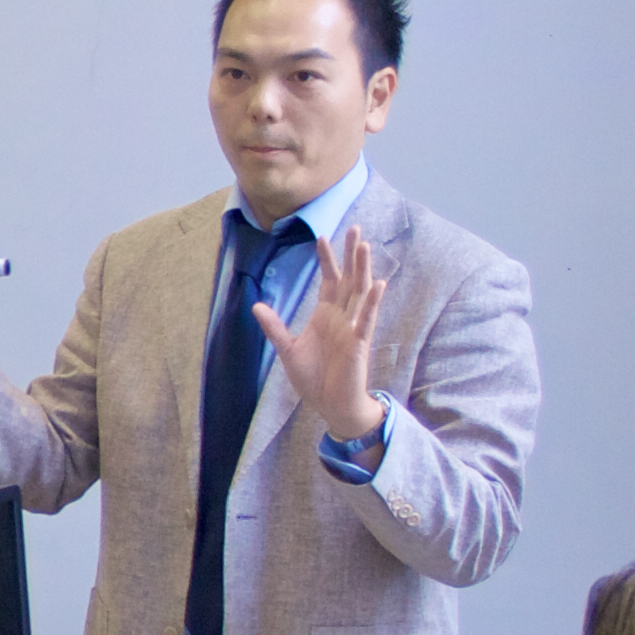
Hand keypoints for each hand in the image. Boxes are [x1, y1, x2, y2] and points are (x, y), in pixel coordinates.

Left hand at [258, 226, 386, 447]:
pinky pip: (368, 319)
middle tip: (356, 228)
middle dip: (351, 255)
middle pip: (349, 279)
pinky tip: (379, 284)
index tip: (322, 236)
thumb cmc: (313, 379)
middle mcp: (342, 317)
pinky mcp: (359, 344)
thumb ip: (274, 327)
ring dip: (363, 270)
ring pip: (360, 293)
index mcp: (326, 315)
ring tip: (365, 246)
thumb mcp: (288, 349)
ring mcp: (353, 328)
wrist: (330, 406)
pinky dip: (372, 302)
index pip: (329, 280)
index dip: (326, 259)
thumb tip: (256, 305)